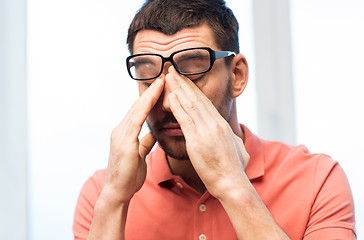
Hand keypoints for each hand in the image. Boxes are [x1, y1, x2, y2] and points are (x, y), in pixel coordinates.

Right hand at [102, 77, 164, 202]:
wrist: (117, 192)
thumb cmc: (129, 176)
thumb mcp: (140, 155)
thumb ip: (145, 142)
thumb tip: (153, 133)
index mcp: (125, 133)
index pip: (140, 111)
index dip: (150, 98)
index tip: (162, 86)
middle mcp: (121, 130)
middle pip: (138, 106)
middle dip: (151, 91)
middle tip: (164, 77)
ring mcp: (120, 134)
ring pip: (137, 108)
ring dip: (150, 94)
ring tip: (162, 81)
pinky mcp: (123, 140)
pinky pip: (136, 118)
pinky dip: (145, 106)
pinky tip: (154, 96)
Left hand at [166, 67, 249, 198]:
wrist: (232, 184)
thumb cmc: (234, 171)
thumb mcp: (239, 150)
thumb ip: (235, 141)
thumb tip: (235, 137)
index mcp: (222, 125)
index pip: (206, 102)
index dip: (194, 90)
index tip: (185, 80)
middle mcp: (215, 124)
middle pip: (197, 98)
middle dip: (184, 83)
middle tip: (173, 70)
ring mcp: (206, 131)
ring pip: (190, 104)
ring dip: (178, 89)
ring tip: (169, 76)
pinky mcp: (197, 141)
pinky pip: (185, 119)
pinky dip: (177, 106)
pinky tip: (170, 96)